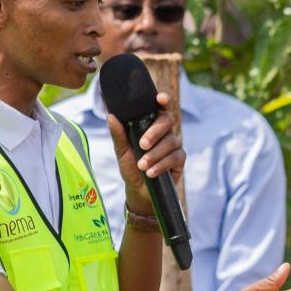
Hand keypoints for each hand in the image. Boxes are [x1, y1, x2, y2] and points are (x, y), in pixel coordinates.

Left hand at [107, 91, 184, 216]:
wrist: (139, 191)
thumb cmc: (131, 167)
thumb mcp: (121, 151)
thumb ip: (118, 134)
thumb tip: (110, 115)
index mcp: (151, 124)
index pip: (160, 108)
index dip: (163, 100)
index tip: (160, 99)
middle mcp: (165, 131)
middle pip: (167, 121)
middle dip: (154, 132)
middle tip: (142, 145)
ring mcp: (174, 144)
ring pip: (170, 141)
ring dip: (155, 154)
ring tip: (142, 166)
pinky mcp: (179, 159)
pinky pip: (174, 157)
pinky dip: (161, 165)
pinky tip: (151, 172)